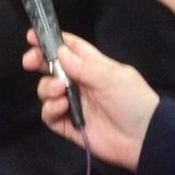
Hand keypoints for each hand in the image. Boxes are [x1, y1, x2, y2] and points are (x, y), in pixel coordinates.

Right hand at [23, 30, 155, 170]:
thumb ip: (83, 65)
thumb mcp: (112, 77)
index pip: (70, 48)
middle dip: (38, 62)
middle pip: (52, 68)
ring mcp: (74, 104)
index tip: (32, 36)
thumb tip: (59, 52)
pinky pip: (50, 115)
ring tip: (59, 91)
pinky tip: (62, 107)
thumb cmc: (133, 100)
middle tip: (30, 62)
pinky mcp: (69, 126)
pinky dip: (50, 109)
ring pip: (47, 90)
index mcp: (93, 66)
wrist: (144, 139)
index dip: (51, 40)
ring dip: (47, 87)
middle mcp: (80, 83)